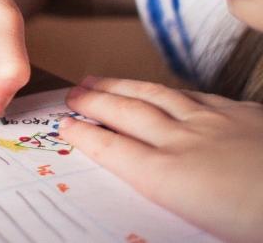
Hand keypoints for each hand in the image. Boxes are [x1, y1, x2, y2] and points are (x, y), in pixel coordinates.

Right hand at [60, 76, 262, 242]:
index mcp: (169, 177)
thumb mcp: (200, 226)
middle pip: (127, 114)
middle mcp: (184, 143)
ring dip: (122, 87)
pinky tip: (163, 89)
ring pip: (156, 96)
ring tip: (99, 80)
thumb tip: (148, 185)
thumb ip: (169, 198)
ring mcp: (214, 123)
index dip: (85, 135)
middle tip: (71, 92)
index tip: (63, 125)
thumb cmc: (254, 222)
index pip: (113, 149)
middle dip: (94, 102)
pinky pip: (194, 95)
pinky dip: (168, 90)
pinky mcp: (243, 115)